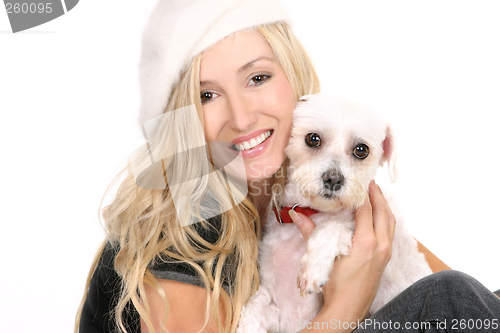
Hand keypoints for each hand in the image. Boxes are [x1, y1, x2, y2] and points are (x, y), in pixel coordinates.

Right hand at [289, 181, 395, 323]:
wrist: (347, 309)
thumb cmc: (335, 285)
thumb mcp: (323, 256)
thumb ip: (311, 232)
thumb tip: (297, 215)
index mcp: (366, 242)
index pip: (366, 209)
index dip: (362, 194)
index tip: (358, 182)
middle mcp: (380, 245)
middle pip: (383, 212)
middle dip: (378, 195)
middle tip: (370, 182)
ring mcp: (385, 253)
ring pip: (390, 222)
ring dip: (384, 206)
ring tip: (376, 195)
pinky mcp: (385, 259)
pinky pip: (389, 232)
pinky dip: (385, 219)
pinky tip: (377, 217)